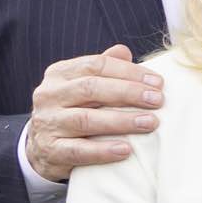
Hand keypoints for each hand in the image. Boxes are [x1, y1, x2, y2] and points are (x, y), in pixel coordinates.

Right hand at [26, 45, 159, 179]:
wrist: (43, 149)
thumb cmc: (74, 111)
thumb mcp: (84, 87)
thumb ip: (102, 70)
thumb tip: (124, 51)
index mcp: (59, 74)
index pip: (95, 65)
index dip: (128, 72)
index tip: (158, 82)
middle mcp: (49, 95)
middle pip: (91, 88)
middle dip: (129, 93)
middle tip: (158, 100)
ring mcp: (48, 123)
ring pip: (86, 119)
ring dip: (121, 121)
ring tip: (150, 123)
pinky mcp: (50, 150)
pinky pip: (78, 151)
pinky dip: (103, 151)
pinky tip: (126, 150)